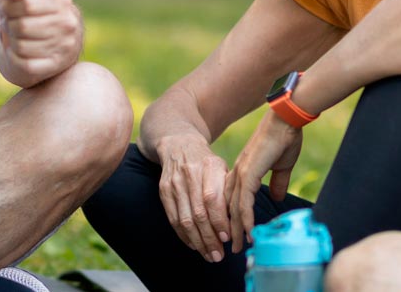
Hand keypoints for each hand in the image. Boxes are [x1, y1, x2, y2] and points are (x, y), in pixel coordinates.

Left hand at [0, 0, 83, 83]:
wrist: (56, 41)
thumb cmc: (35, 15)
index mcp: (61, 0)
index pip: (25, 4)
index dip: (8, 7)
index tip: (7, 9)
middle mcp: (68, 23)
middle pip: (21, 26)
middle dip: (9, 26)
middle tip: (9, 25)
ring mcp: (65, 45)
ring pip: (20, 46)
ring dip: (11, 43)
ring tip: (15, 37)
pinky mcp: (57, 64)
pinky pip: (25, 64)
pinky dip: (15, 58)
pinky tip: (18, 52)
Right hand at [153, 134, 233, 262]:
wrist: (178, 144)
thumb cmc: (207, 162)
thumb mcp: (222, 169)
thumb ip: (228, 192)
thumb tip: (237, 223)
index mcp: (209, 167)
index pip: (212, 199)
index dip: (219, 221)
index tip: (227, 238)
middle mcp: (190, 174)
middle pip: (198, 214)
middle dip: (209, 239)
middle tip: (219, 256)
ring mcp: (174, 183)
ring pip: (185, 220)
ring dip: (198, 242)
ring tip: (209, 255)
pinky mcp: (163, 190)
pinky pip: (173, 219)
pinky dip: (184, 236)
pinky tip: (194, 245)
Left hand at [224, 112, 302, 253]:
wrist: (286, 120)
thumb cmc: (285, 138)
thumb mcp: (281, 165)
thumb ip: (278, 181)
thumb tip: (277, 197)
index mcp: (243, 171)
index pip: (233, 200)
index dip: (234, 218)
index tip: (237, 235)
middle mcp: (238, 173)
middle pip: (229, 207)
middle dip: (230, 230)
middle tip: (231, 248)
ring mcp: (241, 173)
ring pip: (234, 208)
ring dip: (236, 229)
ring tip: (238, 247)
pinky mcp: (249, 173)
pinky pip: (245, 202)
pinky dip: (246, 219)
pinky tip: (249, 233)